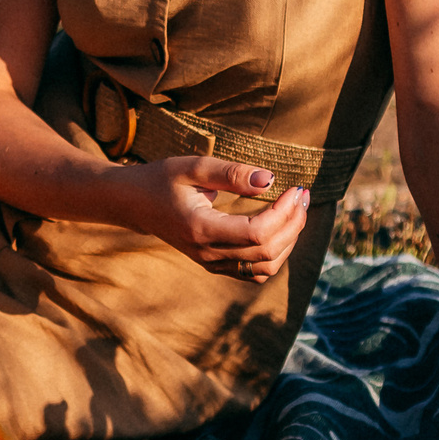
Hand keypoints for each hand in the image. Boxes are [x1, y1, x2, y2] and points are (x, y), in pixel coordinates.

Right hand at [127, 155, 309, 282]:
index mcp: (200, 228)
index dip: (284, 213)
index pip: (256, 233)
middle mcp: (207, 253)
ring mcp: (211, 263)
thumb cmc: (163, 179)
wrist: (136, 204)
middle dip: (293, 224)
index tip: (295, 188)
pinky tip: (281, 229)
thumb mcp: (193, 167)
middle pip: (267, 252)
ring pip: (265, 268)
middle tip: (302, 195)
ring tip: (296, 211)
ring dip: (288, 241)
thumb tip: (271, 180)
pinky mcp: (215, 265)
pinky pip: (255, 272)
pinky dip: (275, 254)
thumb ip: (231, 173)